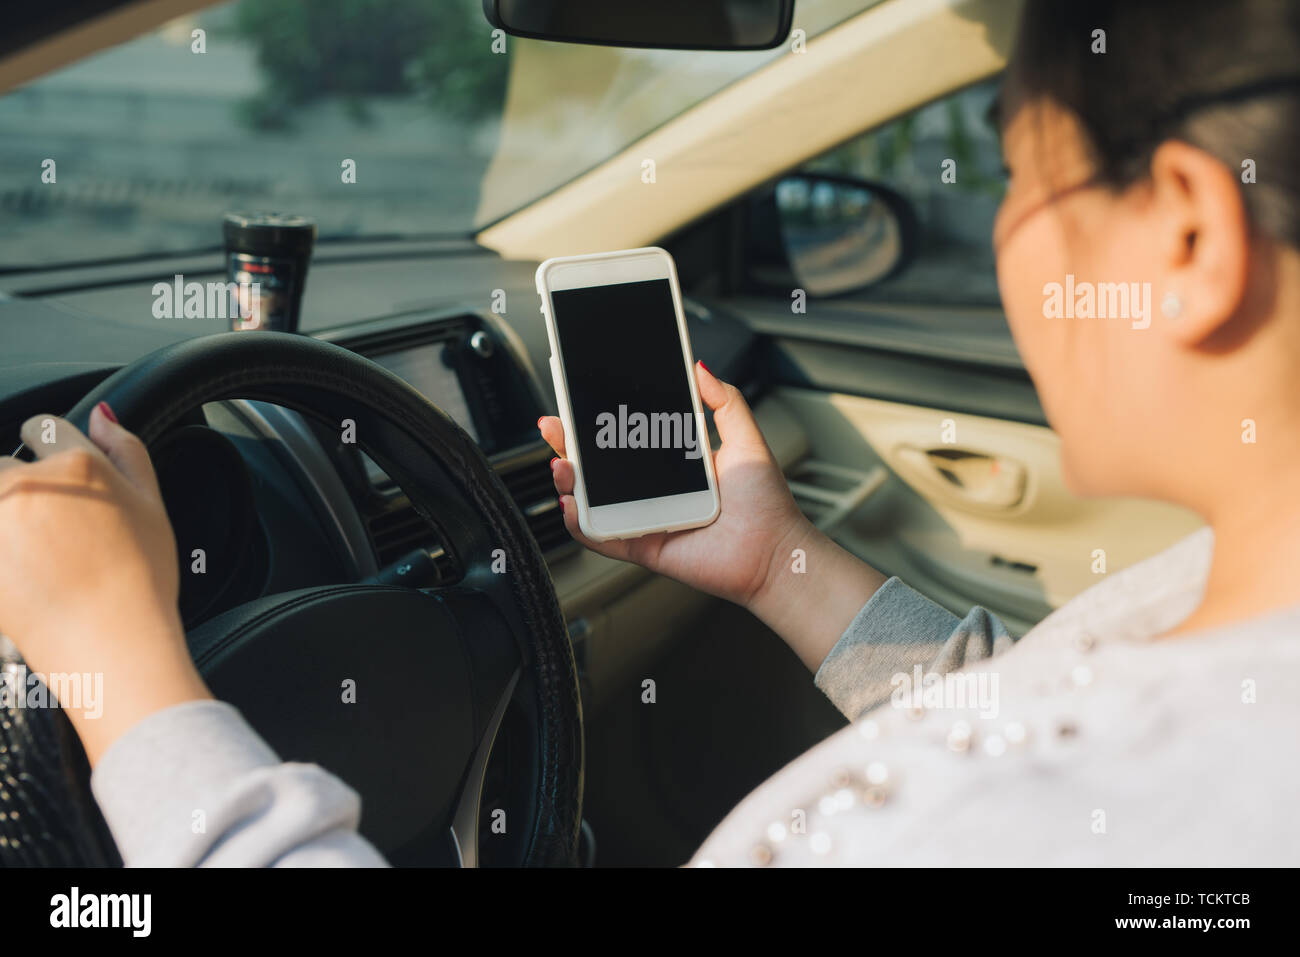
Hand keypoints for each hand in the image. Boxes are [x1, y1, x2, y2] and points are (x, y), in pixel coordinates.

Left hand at [0, 404, 211, 763]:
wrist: (110, 646)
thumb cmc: (139, 582)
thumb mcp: (153, 507)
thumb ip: (128, 451)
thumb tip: (103, 416)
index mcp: (75, 466)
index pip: (42, 429)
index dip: (53, 453)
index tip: (61, 484)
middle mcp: (24, 485)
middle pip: (5, 466)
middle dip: (22, 491)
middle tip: (53, 537)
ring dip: (10, 521)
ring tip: (34, 561)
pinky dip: (6, 554)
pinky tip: (23, 575)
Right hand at [541, 362, 888, 668]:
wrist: (774, 553)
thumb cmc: (766, 505)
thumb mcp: (747, 440)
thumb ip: (725, 401)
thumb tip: (701, 367)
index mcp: (673, 464)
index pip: (625, 439)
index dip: (597, 423)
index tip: (578, 404)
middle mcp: (655, 492)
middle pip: (599, 468)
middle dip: (569, 447)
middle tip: (555, 429)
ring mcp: (645, 520)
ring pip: (594, 502)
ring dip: (570, 483)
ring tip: (563, 466)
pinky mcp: (643, 548)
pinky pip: (603, 539)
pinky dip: (581, 525)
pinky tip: (572, 506)